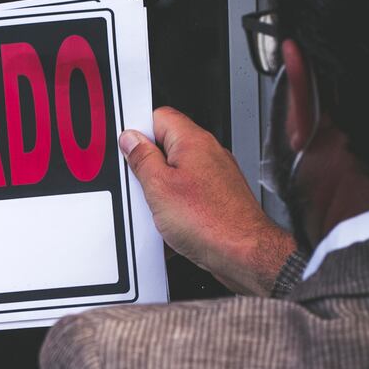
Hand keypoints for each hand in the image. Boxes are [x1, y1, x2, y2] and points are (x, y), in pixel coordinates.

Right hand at [119, 108, 295, 296]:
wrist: (242, 252)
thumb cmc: (211, 222)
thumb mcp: (158, 187)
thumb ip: (142, 159)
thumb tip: (131, 140)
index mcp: (193, 142)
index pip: (159, 116)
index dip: (138, 129)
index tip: (125, 148)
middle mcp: (209, 154)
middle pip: (166, 146)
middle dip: (147, 165)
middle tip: (139, 183)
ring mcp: (215, 175)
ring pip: (175, 172)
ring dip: (160, 189)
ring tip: (156, 207)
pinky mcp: (217, 197)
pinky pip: (187, 193)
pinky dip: (174, 206)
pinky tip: (169, 223)